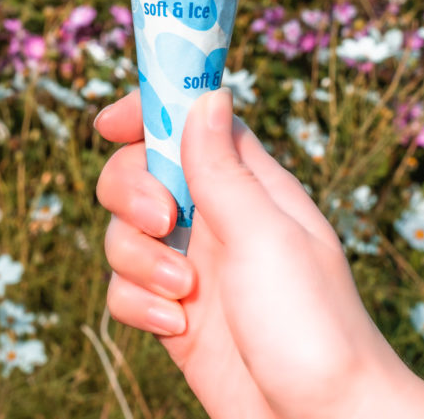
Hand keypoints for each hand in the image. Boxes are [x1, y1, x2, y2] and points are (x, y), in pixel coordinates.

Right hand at [96, 90, 423, 418]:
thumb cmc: (314, 328)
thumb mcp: (266, 235)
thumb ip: (222, 168)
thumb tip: (207, 94)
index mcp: (251, 186)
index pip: (191, 121)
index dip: (147, 112)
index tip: (110, 125)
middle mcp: (218, 221)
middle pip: (139, 172)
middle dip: (131, 192)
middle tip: (163, 221)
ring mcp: (194, 269)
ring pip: (123, 233)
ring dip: (138, 260)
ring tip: (183, 295)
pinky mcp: (175, 317)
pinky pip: (124, 291)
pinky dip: (138, 307)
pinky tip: (175, 329)